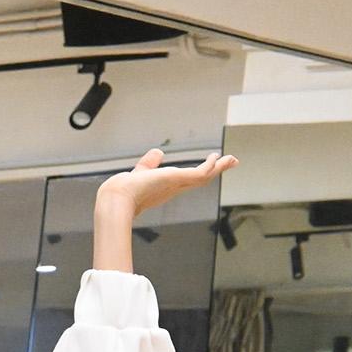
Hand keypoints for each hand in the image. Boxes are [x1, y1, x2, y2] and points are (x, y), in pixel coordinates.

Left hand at [95, 149, 237, 223]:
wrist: (119, 198)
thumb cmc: (126, 189)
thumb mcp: (142, 170)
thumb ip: (150, 163)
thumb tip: (159, 152)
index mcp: (168, 187)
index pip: (189, 179)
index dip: (202, 172)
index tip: (212, 165)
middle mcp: (176, 188)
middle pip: (202, 178)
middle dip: (217, 170)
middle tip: (232, 162)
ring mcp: (178, 185)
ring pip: (205, 176)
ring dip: (219, 167)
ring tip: (232, 159)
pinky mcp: (178, 179)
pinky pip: (200, 173)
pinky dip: (210, 166)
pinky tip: (215, 157)